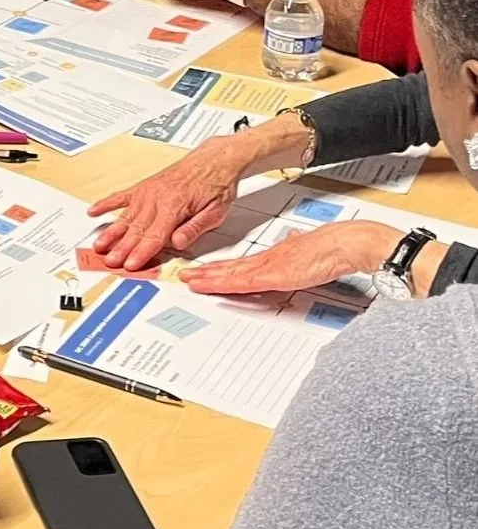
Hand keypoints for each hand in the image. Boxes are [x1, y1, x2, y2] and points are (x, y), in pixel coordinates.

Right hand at [87, 140, 247, 270]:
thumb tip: (178, 243)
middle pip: (136, 228)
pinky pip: (121, 196)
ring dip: (112, 232)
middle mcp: (157, 197)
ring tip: (99, 245)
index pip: (155, 235)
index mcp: (175, 205)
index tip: (130, 264)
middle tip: (110, 261)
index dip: (141, 252)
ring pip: (126, 216)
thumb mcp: (215, 212)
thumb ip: (194, 228)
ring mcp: (148, 191)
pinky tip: (94, 212)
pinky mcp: (144, 186)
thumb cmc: (216, 185)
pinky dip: (106, 204)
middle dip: (122, 247)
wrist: (214, 159)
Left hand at [181, 220, 398, 296]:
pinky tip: (211, 285)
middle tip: (184, 276)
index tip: (203, 271)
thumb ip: (297, 249)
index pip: (240, 264)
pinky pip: (244, 282)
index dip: (219, 268)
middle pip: (229, 269)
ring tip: (189, 281)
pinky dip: (225, 284)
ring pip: (231, 275)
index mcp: (273, 256)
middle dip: (205, 273)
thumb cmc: (332, 247)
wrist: (345, 244)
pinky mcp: (275, 275)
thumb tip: (294, 243)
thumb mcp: (308, 248)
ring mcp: (269, 267)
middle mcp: (266, 260)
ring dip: (208, 279)